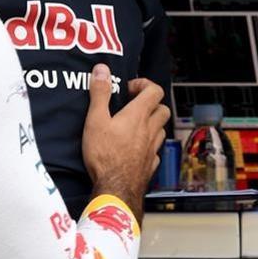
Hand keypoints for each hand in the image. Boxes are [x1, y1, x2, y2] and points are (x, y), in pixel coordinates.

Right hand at [82, 65, 169, 221]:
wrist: (115, 188)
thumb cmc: (104, 155)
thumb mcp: (95, 120)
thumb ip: (100, 94)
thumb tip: (102, 70)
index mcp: (137, 116)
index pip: (154, 91)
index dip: (144, 84)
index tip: (129, 89)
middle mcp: (149, 130)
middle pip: (162, 109)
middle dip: (151, 103)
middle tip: (133, 105)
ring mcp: (152, 148)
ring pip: (160, 129)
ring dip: (151, 123)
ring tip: (133, 125)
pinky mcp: (151, 164)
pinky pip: (155, 149)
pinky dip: (148, 143)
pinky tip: (135, 147)